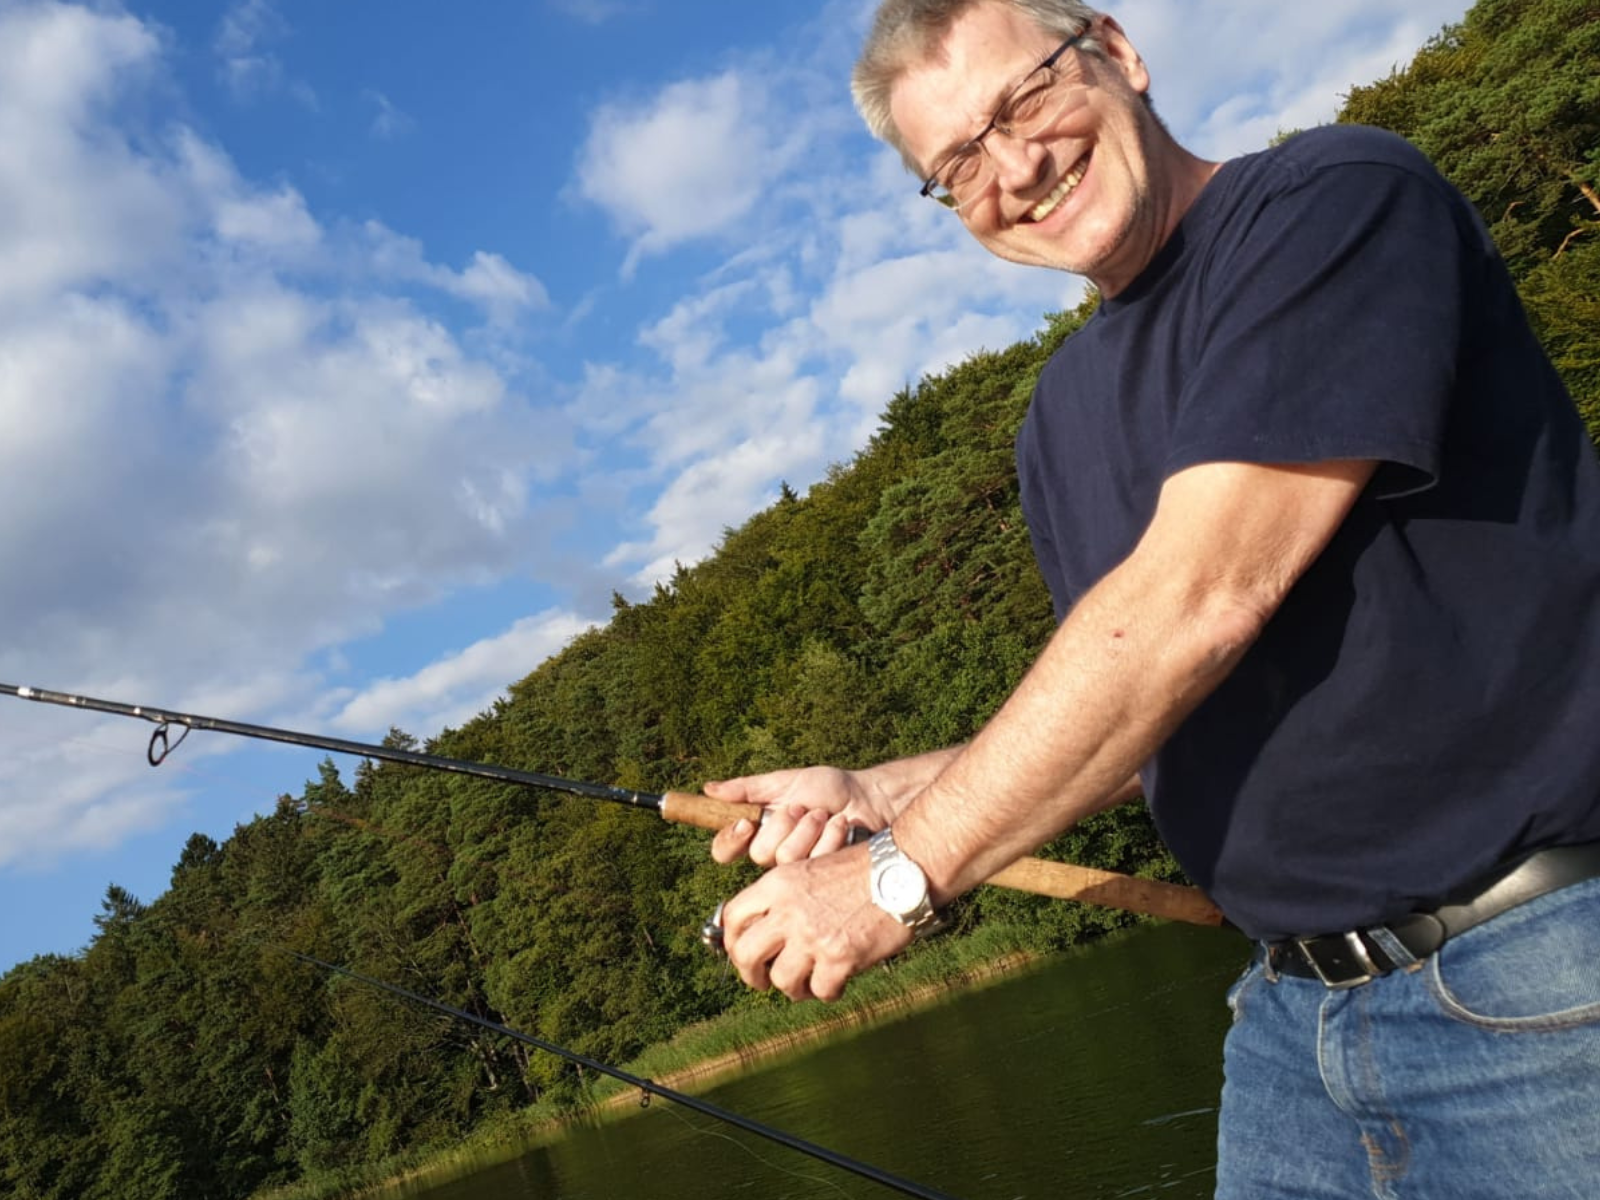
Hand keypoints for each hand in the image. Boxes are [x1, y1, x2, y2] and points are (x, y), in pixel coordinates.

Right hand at [707, 766, 890, 866]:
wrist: (868, 798)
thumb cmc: (828, 788)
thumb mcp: (786, 782)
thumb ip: (748, 788)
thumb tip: (708, 788)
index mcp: (760, 832)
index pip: (725, 849)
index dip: (730, 840)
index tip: (746, 822)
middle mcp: (774, 853)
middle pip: (758, 853)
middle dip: (782, 824)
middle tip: (802, 808)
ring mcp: (798, 869)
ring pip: (786, 858)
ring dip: (808, 828)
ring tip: (824, 814)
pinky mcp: (822, 878)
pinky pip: (813, 863)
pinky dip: (829, 836)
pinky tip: (840, 826)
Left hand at [720, 845, 911, 1001]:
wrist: (903, 867)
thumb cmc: (863, 869)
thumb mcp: (811, 870)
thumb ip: (784, 898)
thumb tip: (766, 934)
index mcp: (778, 884)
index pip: (732, 918)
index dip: (731, 941)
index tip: (743, 954)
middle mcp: (788, 910)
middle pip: (745, 954)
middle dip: (751, 975)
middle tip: (765, 981)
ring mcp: (813, 935)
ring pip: (782, 980)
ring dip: (795, 987)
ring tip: (810, 983)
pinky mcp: (839, 957)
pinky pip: (820, 991)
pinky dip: (829, 991)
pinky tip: (838, 981)